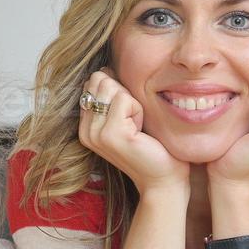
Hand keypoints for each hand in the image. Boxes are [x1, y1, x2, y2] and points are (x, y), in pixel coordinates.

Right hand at [78, 69, 187, 195]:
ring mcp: (95, 133)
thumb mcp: (127, 118)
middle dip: (124, 93)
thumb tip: (106, 69)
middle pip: (99, 80)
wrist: (163, 178)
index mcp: (86, 126)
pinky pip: (124, 99)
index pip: (92, 83)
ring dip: (132, 101)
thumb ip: (113, 97)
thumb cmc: (152, 147)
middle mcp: (85, 130)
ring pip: (110, 87)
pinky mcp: (111, 134)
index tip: (128, 115)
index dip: (116, 89)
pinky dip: (139, 109)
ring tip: (138, 126)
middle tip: (135, 121)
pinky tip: (141, 130)